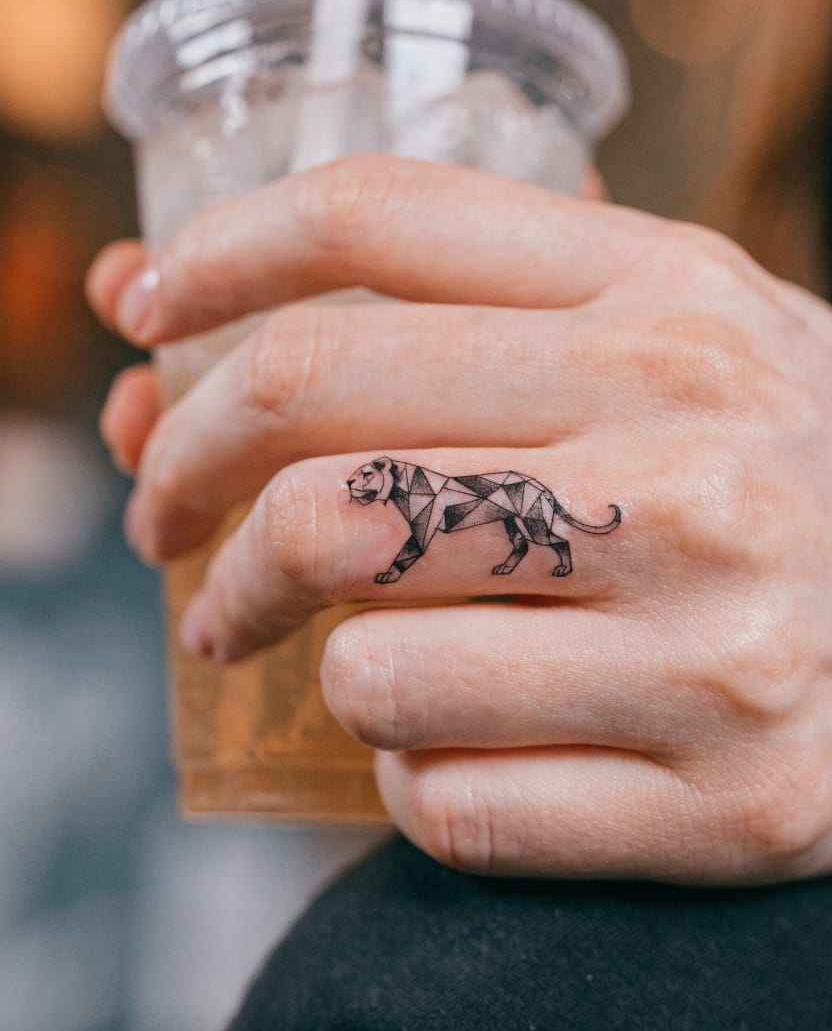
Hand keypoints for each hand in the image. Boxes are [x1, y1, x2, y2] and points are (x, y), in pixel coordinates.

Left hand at [87, 155, 831, 884]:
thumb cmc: (789, 469)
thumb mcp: (678, 339)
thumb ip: (471, 309)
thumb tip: (183, 307)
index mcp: (677, 307)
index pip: (376, 224)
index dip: (219, 258)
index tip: (147, 308)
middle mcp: (694, 462)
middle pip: (317, 445)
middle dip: (186, 484)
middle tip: (168, 527)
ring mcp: (714, 646)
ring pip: (366, 657)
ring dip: (301, 658)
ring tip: (331, 653)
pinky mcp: (723, 806)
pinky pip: (451, 801)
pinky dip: (403, 774)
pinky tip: (449, 742)